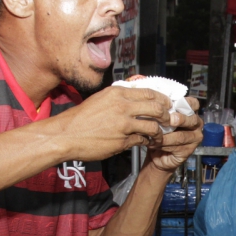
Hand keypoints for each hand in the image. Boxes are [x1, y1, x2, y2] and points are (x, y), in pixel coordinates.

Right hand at [48, 86, 174, 160]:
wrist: (65, 135)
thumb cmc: (81, 118)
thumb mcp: (101, 99)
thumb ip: (119, 97)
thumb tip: (138, 96)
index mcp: (118, 93)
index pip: (150, 92)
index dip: (163, 99)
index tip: (168, 105)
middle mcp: (122, 106)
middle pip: (157, 108)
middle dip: (167, 115)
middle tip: (169, 120)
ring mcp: (123, 125)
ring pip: (153, 126)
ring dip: (159, 132)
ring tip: (158, 135)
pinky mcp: (122, 141)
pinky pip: (142, 140)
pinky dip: (146, 142)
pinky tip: (145, 143)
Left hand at [144, 98, 202, 171]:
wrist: (156, 153)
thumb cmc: (159, 132)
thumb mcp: (160, 119)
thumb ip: (164, 111)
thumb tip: (158, 104)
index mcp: (190, 113)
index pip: (194, 104)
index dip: (186, 103)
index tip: (174, 105)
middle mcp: (196, 125)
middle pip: (192, 120)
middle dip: (180, 119)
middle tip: (169, 120)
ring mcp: (194, 139)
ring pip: (181, 136)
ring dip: (165, 136)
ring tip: (152, 136)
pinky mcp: (188, 151)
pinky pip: (176, 147)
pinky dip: (163, 145)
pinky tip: (154, 144)